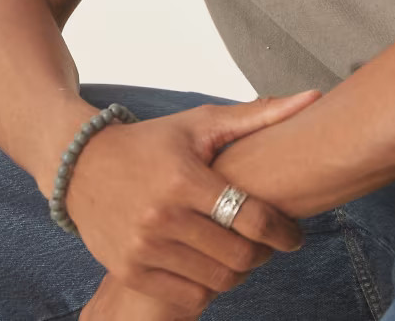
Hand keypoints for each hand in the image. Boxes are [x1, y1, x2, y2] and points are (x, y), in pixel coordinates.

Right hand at [65, 89, 321, 315]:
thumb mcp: (201, 124)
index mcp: (185, 178)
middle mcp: (163, 216)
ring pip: (216, 282)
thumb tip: (313, 96)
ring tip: (242, 254)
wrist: (81, 164)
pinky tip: (212, 268)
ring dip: (239, 273)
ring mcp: (143, 247)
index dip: (283, 231)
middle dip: (264, 254)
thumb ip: (258, 115)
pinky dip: (208, 290)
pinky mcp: (129, 271)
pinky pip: (187, 299)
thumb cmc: (152, 141)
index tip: (294, 233)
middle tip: (270, 245)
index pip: (251, 217)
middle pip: (238, 256)